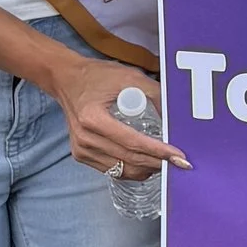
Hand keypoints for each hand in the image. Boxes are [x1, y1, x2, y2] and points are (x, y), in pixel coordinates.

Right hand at [40, 48, 186, 181]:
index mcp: (93, 118)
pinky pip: (112, 170)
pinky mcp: (81, 155)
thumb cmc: (98, 76)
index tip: (179, 157)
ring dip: (146, 169)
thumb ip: (155, 94)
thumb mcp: (130, 77)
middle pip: (129, 159)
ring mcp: (81, 149)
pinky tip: (146, 162)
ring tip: (165, 162)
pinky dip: (132, 169)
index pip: (133, 142)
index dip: (158, 151)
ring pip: (122, 170)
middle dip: (157, 163)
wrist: (67, 80)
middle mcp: (85, 138)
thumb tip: (176, 117)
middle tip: (179, 163)